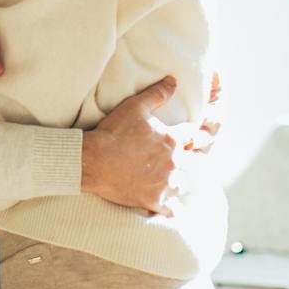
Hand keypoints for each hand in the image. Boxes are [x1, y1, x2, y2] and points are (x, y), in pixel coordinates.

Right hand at [80, 75, 183, 214]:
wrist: (93, 161)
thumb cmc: (113, 132)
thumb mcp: (135, 107)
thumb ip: (157, 94)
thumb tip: (173, 81)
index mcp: (171, 140)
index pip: (191, 135)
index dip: (189, 134)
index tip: (188, 136)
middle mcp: (173, 163)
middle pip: (194, 162)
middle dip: (192, 159)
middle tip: (187, 160)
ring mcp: (164, 184)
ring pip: (183, 185)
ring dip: (180, 182)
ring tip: (176, 182)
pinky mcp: (153, 200)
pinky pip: (169, 208)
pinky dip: (168, 207)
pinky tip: (167, 206)